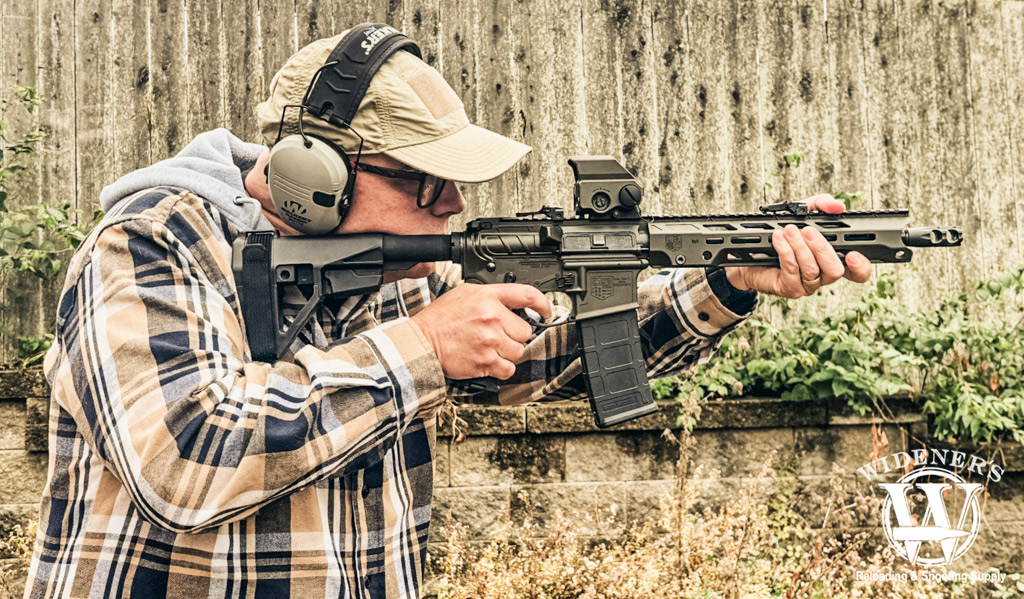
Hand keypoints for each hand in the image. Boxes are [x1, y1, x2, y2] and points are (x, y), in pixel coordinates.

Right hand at [411, 283, 552, 379]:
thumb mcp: (465, 293)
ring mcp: (490, 341)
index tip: (546, 311)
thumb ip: (492, 296)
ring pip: (519, 351)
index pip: (527, 295)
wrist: (422, 343)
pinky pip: (509, 369)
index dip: (542, 303)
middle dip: (514, 334)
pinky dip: (502, 368)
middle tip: (497, 334)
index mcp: (488, 297)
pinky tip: (489, 360)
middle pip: (526, 330)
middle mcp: (492, 317)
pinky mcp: (486, 362)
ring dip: (508, 352)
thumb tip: (514, 303)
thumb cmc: (441, 319)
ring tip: (490, 347)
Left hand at [724, 194, 872, 297]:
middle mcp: (822, 276)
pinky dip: (785, 251)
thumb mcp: (803, 212)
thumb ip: (821, 205)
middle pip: (835, 270)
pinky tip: (778, 239)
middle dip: (822, 248)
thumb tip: (837, 206)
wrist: (749, 252)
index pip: (857, 272)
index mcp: (832, 260)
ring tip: (788, 230)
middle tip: (807, 231)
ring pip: (812, 270)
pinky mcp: (789, 288)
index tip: (853, 254)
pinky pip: (791, 270)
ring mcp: (806, 285)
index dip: (861, 267)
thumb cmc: (781, 234)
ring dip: (799, 247)